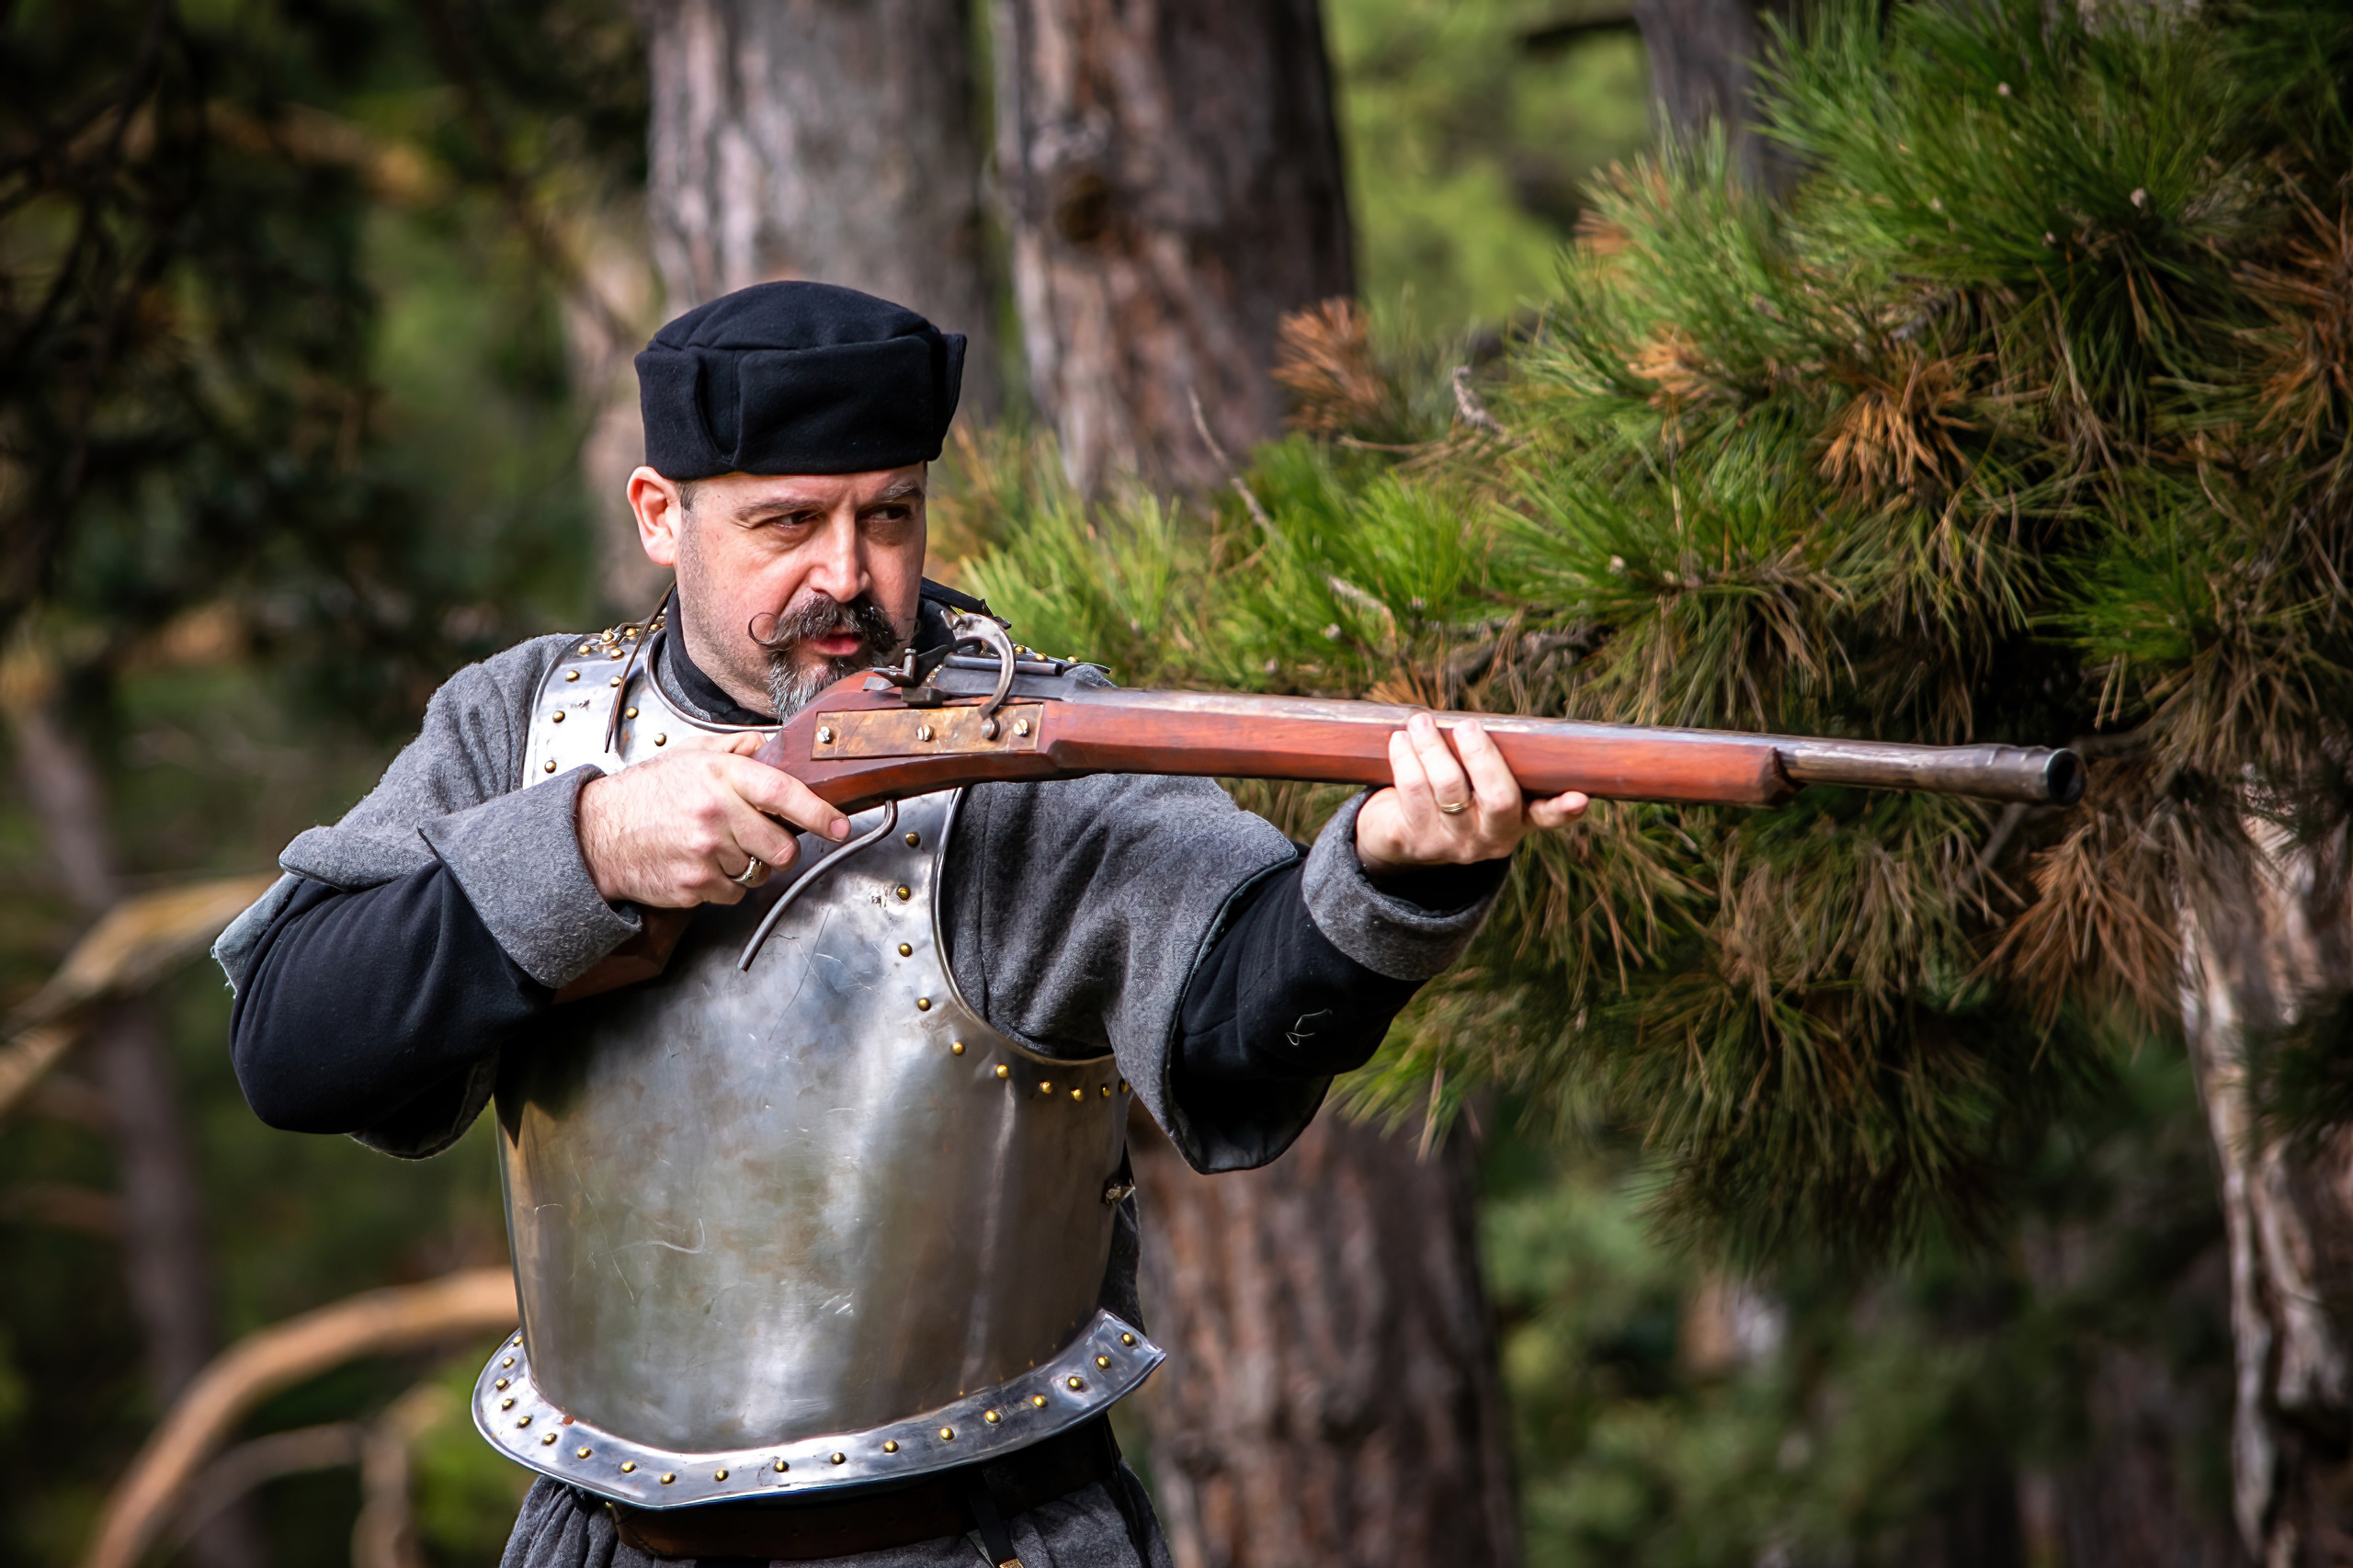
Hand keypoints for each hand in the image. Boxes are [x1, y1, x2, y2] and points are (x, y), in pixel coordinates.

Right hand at [577, 732, 850, 907]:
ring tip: (718, 847)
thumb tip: (776, 743)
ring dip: (749, 866)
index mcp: (720, 776)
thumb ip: (737, 747)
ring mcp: (704, 853)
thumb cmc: (646, 793)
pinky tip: (702, 865)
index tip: (840, 825)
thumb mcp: (690, 754)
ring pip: (758, 873)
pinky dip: (725, 885)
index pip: (784, 792)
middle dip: (780, 849)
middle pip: (781, 847)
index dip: (819, 812)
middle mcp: (716, 814)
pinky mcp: (694, 885)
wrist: (596, 833)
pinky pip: (733, 893)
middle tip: (762, 840)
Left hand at [1355, 713, 1588, 874]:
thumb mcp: (1478, 788)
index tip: (1580, 798)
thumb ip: (1490, 764)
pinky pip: (1412, 791)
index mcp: (1516, 822)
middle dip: (1483, 756)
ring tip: (1421, 721)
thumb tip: (1484, 721)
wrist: (1400, 836)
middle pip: (1499, 798)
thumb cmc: (1451, 795)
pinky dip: (1405, 758)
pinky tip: (1400, 741)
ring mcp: (1452, 843)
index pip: (1546, 817)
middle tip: (1467, 725)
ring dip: (1433, 747)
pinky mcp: (1415, 841)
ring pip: (1448, 788)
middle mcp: (1489, 839)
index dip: (1564, 810)